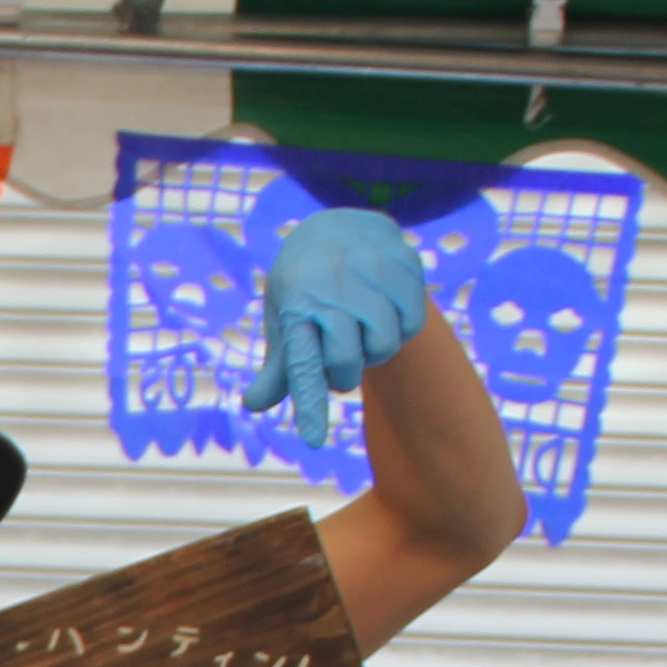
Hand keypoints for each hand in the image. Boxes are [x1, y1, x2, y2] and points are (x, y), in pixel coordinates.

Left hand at [243, 206, 432, 415]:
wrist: (339, 227)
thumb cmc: (306, 288)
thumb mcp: (286, 321)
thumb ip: (281, 367)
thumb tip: (254, 403)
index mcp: (294, 305)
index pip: (301, 363)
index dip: (309, 403)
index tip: (313, 439)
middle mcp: (328, 286)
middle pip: (346, 363)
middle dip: (345, 372)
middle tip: (341, 352)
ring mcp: (367, 271)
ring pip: (384, 346)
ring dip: (376, 349)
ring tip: (363, 325)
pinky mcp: (402, 262)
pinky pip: (413, 323)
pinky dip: (402, 326)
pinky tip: (386, 305)